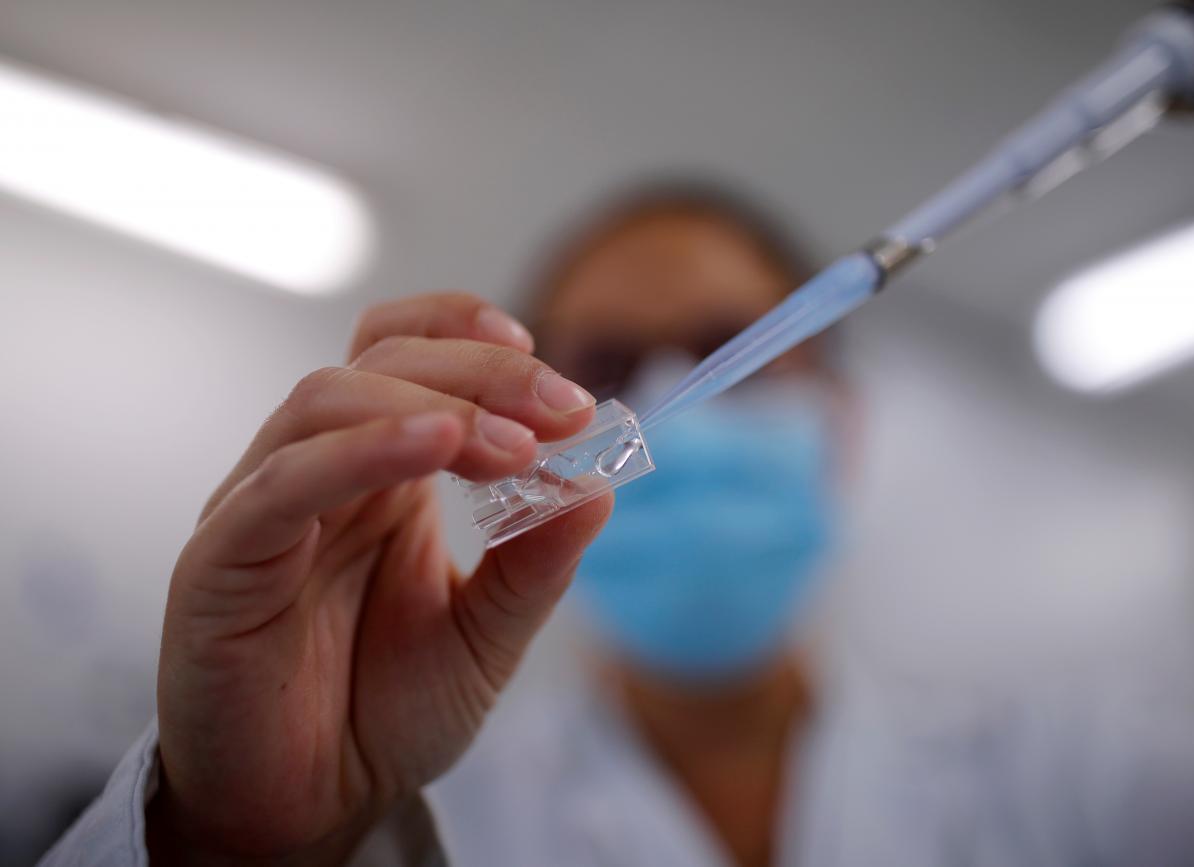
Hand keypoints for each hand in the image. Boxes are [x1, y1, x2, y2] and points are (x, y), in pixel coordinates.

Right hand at [148, 294, 609, 864]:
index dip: (473, 336)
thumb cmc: (383, 713)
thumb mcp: (487, 634)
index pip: (407, 351)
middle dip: (483, 372)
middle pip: (380, 360)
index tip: (559, 380)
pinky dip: (360, 452)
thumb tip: (601, 486)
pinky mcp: (219, 561)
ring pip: (327, 400)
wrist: (311, 809)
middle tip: (563, 410)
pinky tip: (433, 447)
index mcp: (380, 472)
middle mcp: (320, 472)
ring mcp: (263, 507)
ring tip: (514, 448)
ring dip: (432, 403)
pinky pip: (281, 485)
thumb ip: (536, 562)